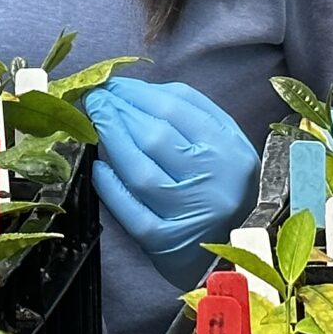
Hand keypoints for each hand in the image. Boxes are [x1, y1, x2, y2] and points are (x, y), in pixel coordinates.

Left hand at [84, 77, 259, 283]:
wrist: (238, 248)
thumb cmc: (224, 185)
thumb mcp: (225, 143)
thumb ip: (191, 111)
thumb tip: (139, 91)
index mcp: (230, 151)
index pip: (175, 110)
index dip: (136, 93)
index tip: (112, 85)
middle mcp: (213, 183)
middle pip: (155, 137)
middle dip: (118, 112)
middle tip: (95, 98)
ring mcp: (189, 215)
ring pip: (141, 173)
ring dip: (111, 142)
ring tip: (94, 122)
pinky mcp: (167, 243)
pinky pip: (132, 212)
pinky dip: (111, 187)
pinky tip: (98, 167)